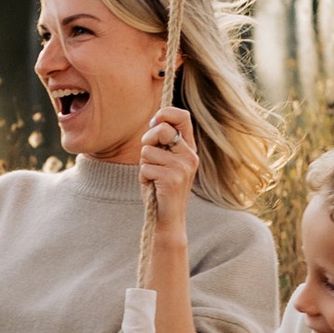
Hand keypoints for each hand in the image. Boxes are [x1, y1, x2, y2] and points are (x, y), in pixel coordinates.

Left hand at [137, 103, 197, 242]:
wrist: (167, 218)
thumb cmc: (160, 186)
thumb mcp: (162, 159)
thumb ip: (161, 141)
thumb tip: (155, 120)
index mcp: (189, 148)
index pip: (182, 116)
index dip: (164, 114)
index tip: (153, 123)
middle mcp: (190, 155)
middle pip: (161, 130)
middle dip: (147, 141)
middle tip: (148, 157)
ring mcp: (183, 167)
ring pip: (148, 150)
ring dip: (144, 164)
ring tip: (153, 177)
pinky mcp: (173, 178)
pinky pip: (146, 167)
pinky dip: (143, 177)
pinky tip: (153, 186)